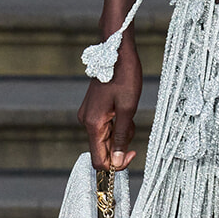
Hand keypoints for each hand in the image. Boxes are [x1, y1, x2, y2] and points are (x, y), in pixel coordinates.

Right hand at [77, 41, 141, 171]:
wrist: (116, 53)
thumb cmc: (125, 78)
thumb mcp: (127, 110)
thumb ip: (120, 137)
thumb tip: (116, 162)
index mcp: (93, 124)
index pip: (99, 160)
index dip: (116, 164)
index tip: (132, 153)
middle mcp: (86, 121)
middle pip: (103, 149)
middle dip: (120, 143)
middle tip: (132, 123)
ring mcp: (88, 115)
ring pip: (106, 137)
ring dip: (120, 131)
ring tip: (128, 112)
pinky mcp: (92, 109)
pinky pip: (105, 126)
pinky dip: (117, 123)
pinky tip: (123, 109)